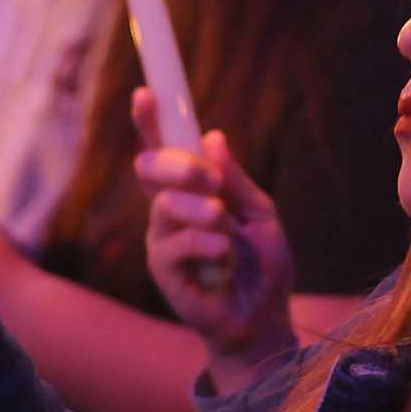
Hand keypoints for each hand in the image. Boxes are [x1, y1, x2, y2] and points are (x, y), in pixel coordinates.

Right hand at [131, 88, 297, 364]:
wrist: (264, 319)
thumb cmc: (262, 266)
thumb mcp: (260, 214)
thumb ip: (234, 179)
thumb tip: (212, 136)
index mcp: (191, 191)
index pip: (163, 149)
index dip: (151, 121)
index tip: (146, 92)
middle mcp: (169, 211)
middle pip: (151, 168)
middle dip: (179, 165)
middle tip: (209, 179)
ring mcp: (162, 240)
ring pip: (165, 205)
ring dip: (204, 212)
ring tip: (227, 230)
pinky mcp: (163, 270)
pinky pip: (176, 244)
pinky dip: (209, 246)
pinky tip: (225, 262)